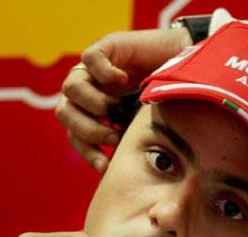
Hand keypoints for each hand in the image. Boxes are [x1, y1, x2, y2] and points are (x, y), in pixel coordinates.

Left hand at [55, 27, 192, 172]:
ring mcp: (93, 70)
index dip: (87, 152)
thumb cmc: (163, 101)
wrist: (183, 65)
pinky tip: (125, 80)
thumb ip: (128, 144)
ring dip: (94, 105)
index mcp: (91, 113)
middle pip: (64, 112)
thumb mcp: (142, 128)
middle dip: (88, 130)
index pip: (75, 135)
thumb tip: (120, 178)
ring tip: (117, 109)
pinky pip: (90, 59)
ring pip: (70, 88)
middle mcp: (87, 91)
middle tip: (114, 138)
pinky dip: (104, 73)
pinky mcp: (105, 47)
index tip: (105, 167)